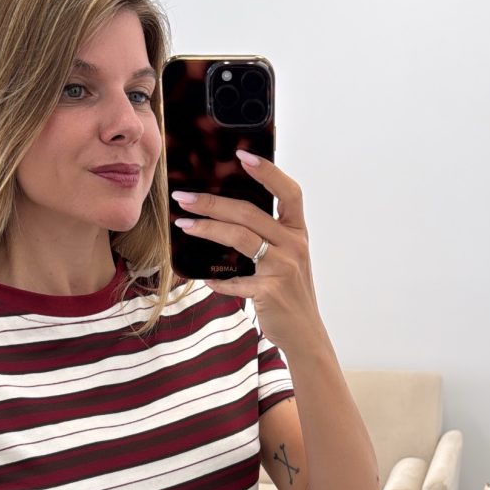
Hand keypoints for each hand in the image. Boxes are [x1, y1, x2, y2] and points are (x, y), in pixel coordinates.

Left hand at [171, 149, 324, 354]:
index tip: (242, 155)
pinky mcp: (271, 291)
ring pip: (239, 238)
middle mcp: (294, 246)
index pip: (289, 192)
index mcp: (298, 233)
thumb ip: (267, 238)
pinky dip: (218, 281)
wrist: (306, 334)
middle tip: (185, 197)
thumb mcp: (288, 259)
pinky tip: (204, 280)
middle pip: (250, 213)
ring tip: (184, 225)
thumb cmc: (290, 293)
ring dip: (207, 229)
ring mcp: (284, 268)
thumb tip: (226, 217)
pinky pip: (236, 281)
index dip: (268, 172)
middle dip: (213, 202)